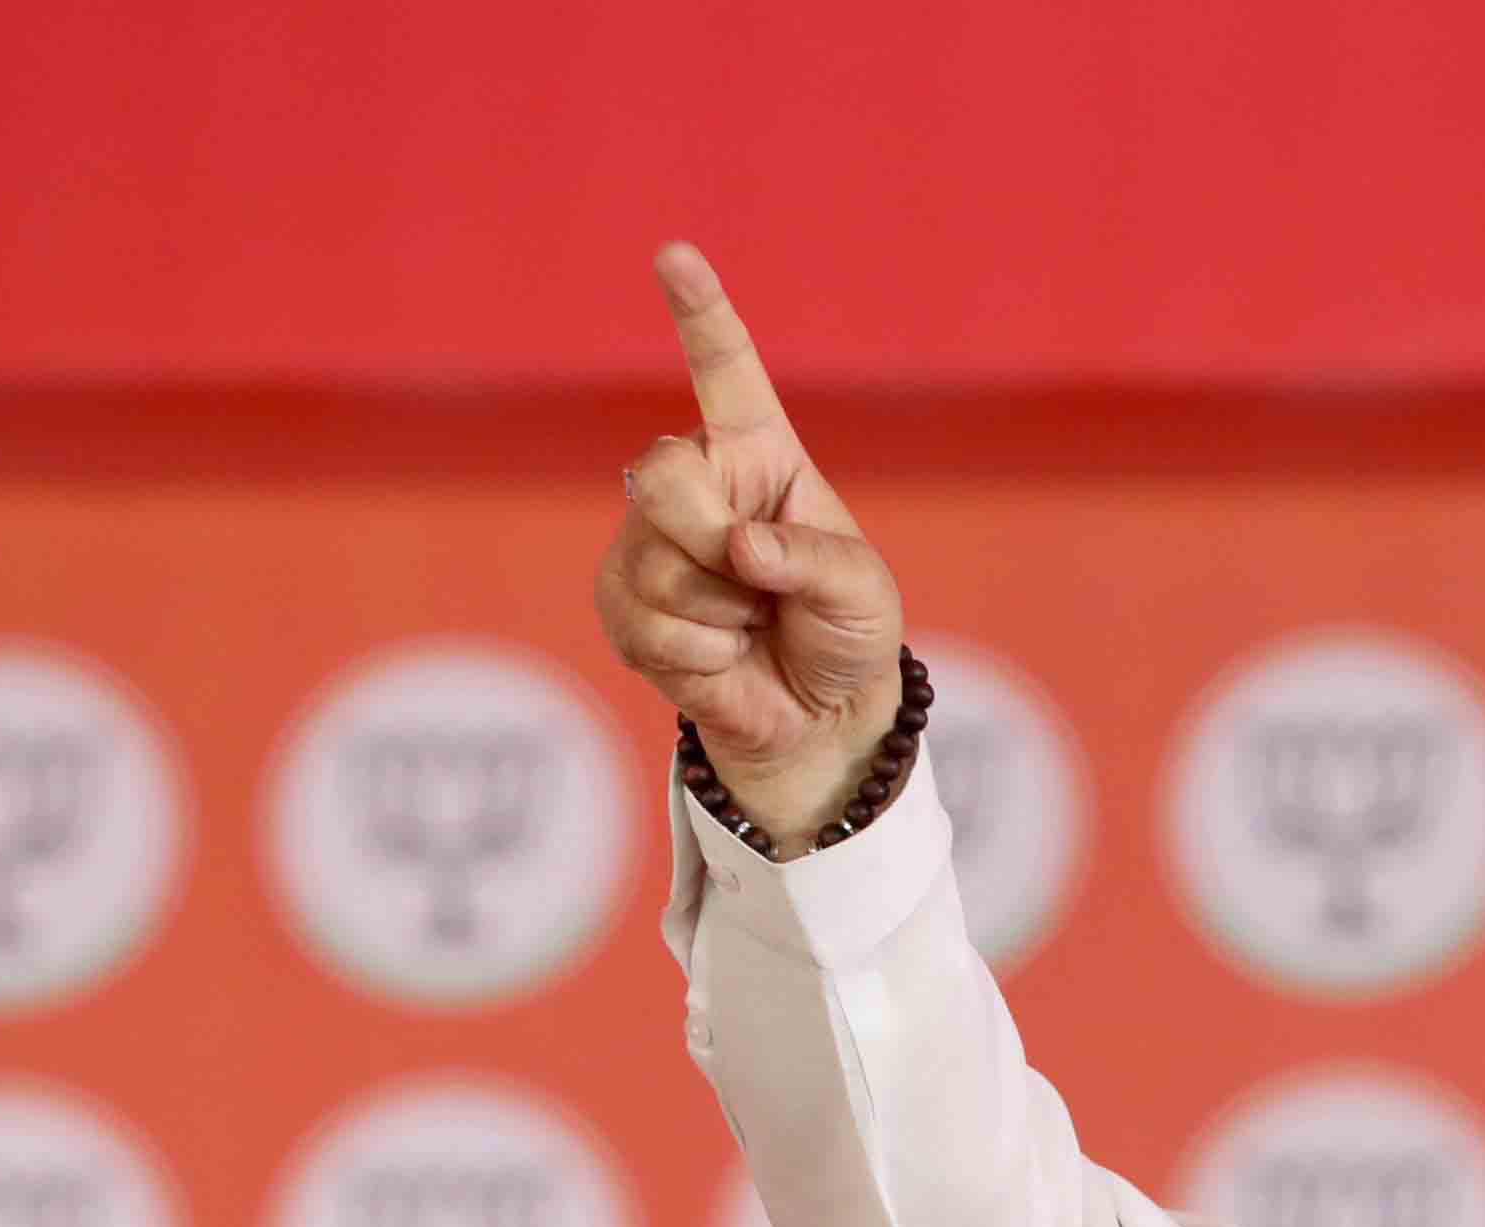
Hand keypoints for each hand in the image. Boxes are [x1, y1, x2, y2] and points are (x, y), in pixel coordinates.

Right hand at [590, 242, 904, 846]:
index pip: (727, 373)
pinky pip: (648, 620)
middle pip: (661, 476)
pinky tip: (721, 656)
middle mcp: (698, 484)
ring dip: (720, 612)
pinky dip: (699, 653)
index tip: (675, 254)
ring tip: (749, 626)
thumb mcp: (863, 593)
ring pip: (655, 559)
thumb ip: (816, 562)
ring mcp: (648, 542)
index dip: (701, 314)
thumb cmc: (844, 634)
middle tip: (758, 583)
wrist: (816, 714)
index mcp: (760, 456)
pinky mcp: (621, 602)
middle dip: (714, 540)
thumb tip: (743, 548)